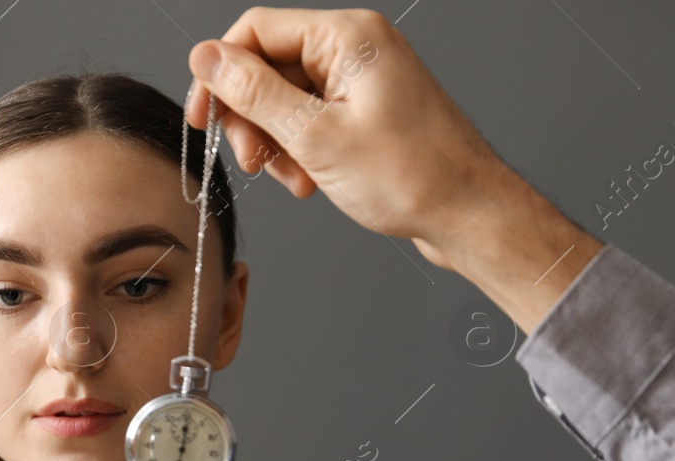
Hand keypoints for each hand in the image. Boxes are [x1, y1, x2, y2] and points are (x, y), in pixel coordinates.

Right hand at [186, 7, 506, 269]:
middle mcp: (356, 49)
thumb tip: (207, 58)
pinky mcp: (369, 110)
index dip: (220, 73)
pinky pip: (314, 119)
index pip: (256, 31)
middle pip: (270, 66)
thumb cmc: (414, 177)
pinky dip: (302, 150)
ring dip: (277, 141)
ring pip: (289, 99)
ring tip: (293, 179)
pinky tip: (311, 181)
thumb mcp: (317, 137)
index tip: (204, 118)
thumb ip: (256, 95)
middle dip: (253, 117)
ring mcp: (364, 80)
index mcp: (347, 38)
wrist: (469, 215)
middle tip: (253, 161)